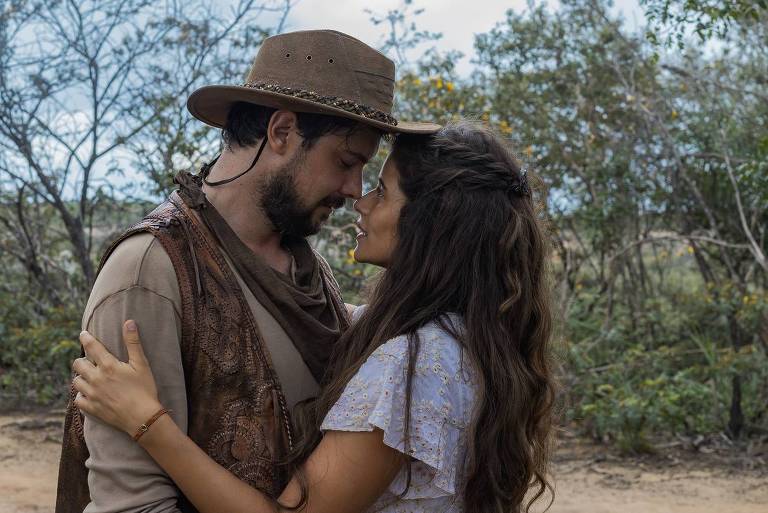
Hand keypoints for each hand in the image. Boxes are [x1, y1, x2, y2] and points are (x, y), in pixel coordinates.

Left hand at [72, 320, 163, 436]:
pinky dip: (82, 395)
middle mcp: (96, 379)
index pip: (91, 347)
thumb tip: (129, 322)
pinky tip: (90, 394)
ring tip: (90, 378)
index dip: (86, 338)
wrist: (143, 418)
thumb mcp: (142, 364)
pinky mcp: (91, 408)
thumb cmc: (145, 389)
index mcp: (108, 366)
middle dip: (82, 360)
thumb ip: (133, 342)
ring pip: (76, 381)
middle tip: (90, 361)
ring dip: (82, 378)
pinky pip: (78, 399)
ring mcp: (92, 395)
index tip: (83, 334)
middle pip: (78, 364)